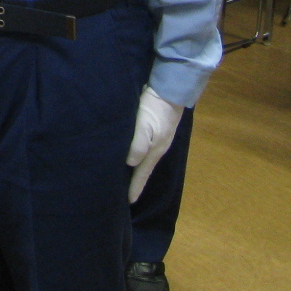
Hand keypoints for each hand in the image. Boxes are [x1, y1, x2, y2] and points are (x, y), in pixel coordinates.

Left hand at [127, 86, 182, 201]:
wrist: (169, 87)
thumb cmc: (155, 108)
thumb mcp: (145, 126)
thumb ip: (137, 145)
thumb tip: (129, 163)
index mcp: (154, 150)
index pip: (142, 174)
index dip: (134, 187)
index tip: (128, 203)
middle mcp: (156, 147)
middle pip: (143, 168)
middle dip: (133, 179)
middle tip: (121, 190)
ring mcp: (157, 137)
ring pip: (142, 157)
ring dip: (133, 166)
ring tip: (122, 173)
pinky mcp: (154, 126)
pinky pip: (142, 145)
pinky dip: (135, 152)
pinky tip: (128, 150)